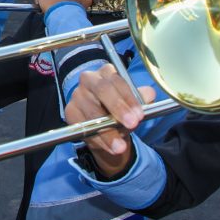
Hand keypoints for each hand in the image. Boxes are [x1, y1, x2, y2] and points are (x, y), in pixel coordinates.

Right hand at [64, 63, 156, 177]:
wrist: (105, 127)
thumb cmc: (120, 110)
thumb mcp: (133, 105)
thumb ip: (142, 98)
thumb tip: (149, 93)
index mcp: (106, 72)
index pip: (117, 81)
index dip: (129, 98)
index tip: (139, 115)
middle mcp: (89, 79)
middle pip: (102, 90)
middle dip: (118, 108)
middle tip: (131, 124)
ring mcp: (77, 95)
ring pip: (93, 113)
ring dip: (108, 132)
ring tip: (120, 146)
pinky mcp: (70, 111)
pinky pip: (84, 127)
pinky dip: (98, 140)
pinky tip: (109, 147)